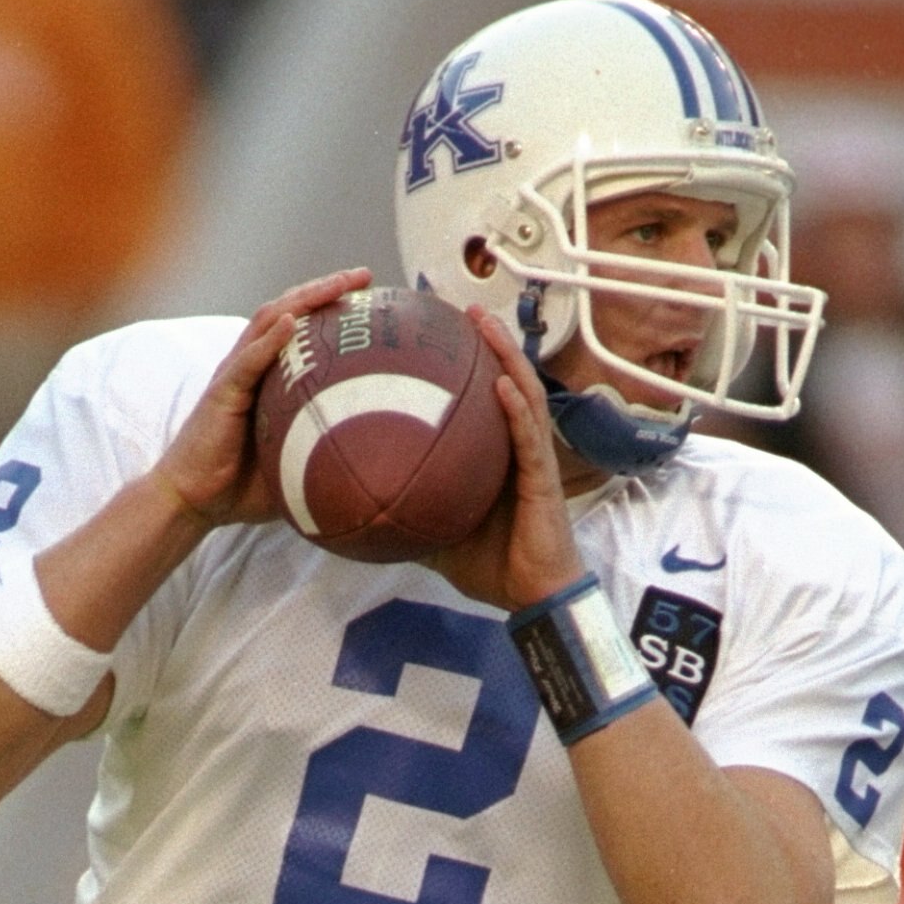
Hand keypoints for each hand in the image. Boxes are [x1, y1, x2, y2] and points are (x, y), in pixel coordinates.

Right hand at [154, 268, 371, 527]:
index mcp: (266, 377)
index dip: (331, 308)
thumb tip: (366, 467)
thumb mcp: (290, 466)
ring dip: (305, 299)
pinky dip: (270, 340)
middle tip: (365, 276)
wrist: (191, 501)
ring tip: (339, 284)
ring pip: (270, 322)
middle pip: (289, 311)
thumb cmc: (237, 488)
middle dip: (327, 289)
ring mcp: (234, 374)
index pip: (301, 329)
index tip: (370, 297)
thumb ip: (318, 453)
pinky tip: (293, 322)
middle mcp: (249, 365)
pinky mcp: (222, 392)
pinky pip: (248, 360)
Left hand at [429, 310, 582, 609]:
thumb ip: (406, 518)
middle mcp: (517, 446)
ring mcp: (534, 457)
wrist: (530, 597)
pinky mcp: (545, 476)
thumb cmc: (491, 567)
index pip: (480, 397)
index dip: (464, 363)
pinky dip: (516, 407)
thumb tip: (359, 514)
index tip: (434, 332)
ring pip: (522, 392)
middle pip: (504, 379)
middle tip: (455, 306)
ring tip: (481, 321)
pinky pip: (529, 435)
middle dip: (484, 340)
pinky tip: (500, 383)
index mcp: (495, 455)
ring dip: (504, 354)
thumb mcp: (436, 538)